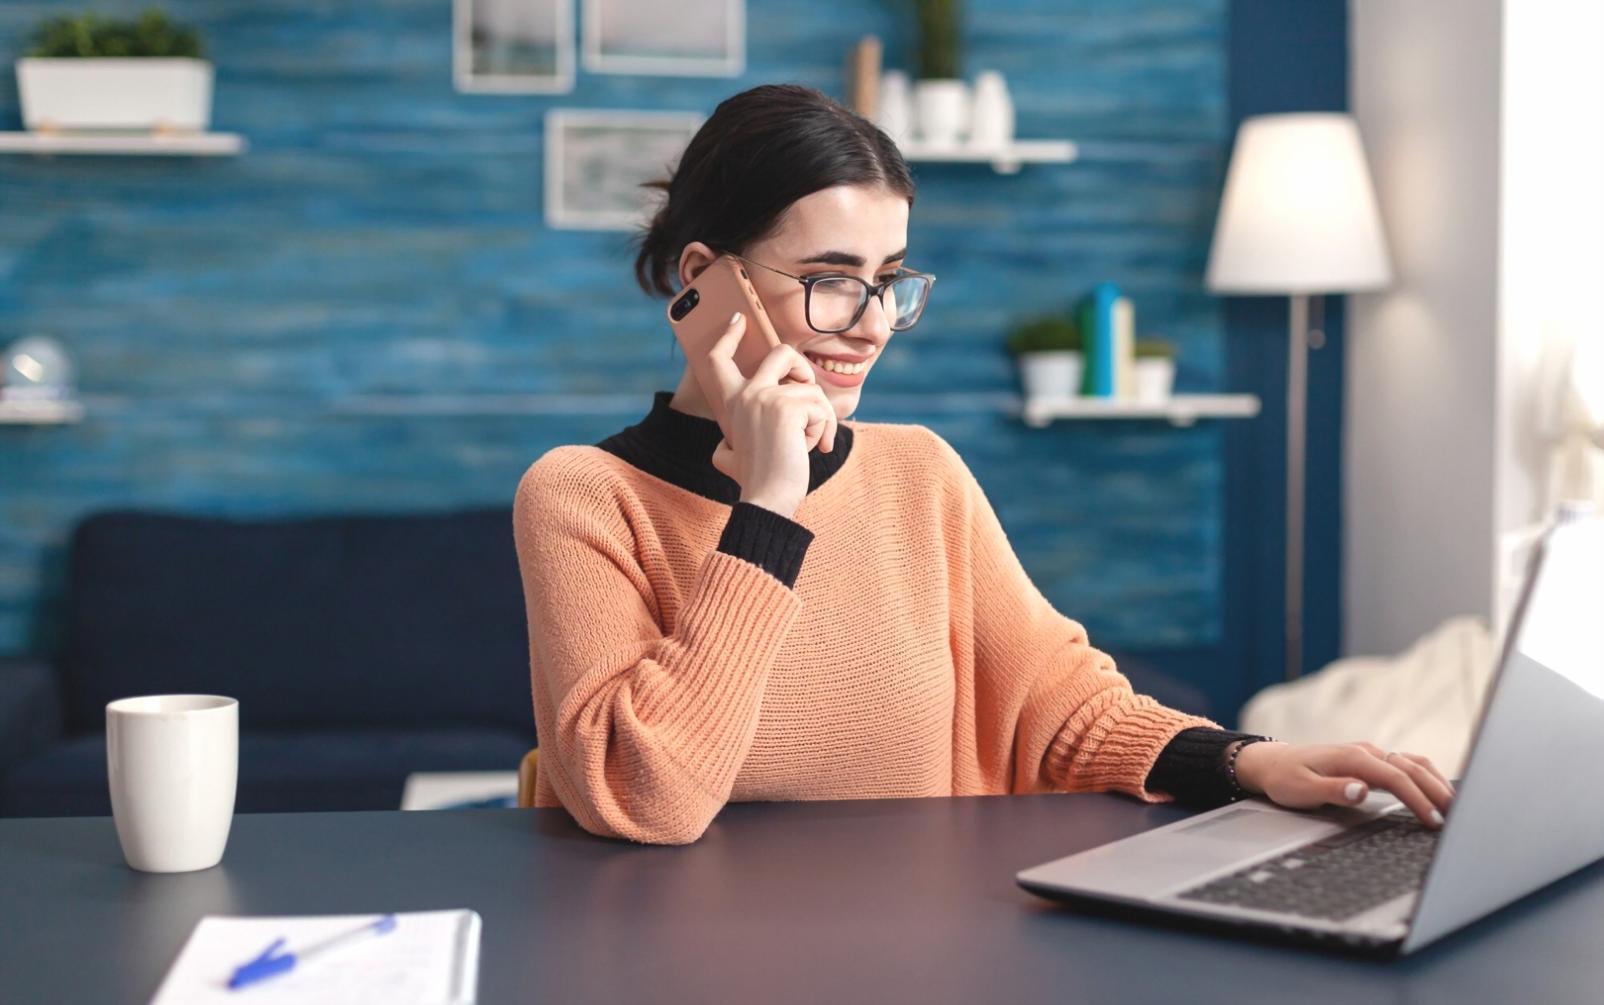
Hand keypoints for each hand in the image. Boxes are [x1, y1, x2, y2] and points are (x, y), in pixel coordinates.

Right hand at [704, 312, 837, 518]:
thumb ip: (729, 441)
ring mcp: (766, 396)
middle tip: (806, 394)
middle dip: (802, 368)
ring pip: (811, 388)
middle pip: (782, 353)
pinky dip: (825, 430)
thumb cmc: (755, 481)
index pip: (719, 358)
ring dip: (819, 417)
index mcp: (732, 402)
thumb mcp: (730, 455)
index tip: (739, 320)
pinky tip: (814, 449)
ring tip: (809, 444)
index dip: (728, 335)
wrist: (767, 498)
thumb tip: (724, 444)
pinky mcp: (788, 406)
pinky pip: (822, 407)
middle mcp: (746, 393)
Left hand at [1232, 740, 1455, 828]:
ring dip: (1436, 782)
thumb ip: (1333, 790)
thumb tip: (1362, 789)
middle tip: (1459, 817)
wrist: (1273, 763)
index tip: (1432, 820)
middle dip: (1437, 791)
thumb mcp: (1301, 789)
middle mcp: (1365, 752)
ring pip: (1412, 763)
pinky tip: (1437, 791)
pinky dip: (1426, 777)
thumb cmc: (1285, 778)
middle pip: (1411, 768)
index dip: (1417, 799)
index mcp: (1352, 757)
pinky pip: (1405, 765)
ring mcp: (1369, 754)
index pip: (1395, 777)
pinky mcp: (1370, 761)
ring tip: (1456, 806)